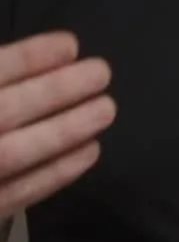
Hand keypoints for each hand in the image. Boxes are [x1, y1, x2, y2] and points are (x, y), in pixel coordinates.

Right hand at [0, 32, 115, 216]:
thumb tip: (37, 56)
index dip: (28, 58)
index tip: (70, 45)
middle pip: (3, 111)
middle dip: (55, 92)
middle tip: (102, 73)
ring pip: (13, 155)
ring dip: (64, 131)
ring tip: (106, 109)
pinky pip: (16, 196)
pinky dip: (55, 174)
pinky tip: (88, 152)